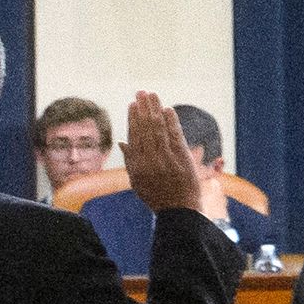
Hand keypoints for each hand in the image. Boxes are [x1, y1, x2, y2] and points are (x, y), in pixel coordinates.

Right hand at [121, 91, 201, 210]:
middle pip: (145, 129)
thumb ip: (130, 161)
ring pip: (159, 129)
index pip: (134, 136)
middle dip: (143, 108)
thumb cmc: (156, 196)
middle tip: (141, 92)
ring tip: (153, 95)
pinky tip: (168, 109)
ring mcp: (166, 159)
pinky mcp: (182, 159)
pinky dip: (171, 122)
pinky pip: (175, 136)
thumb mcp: (137, 182)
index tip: (133, 104)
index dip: (133, 118)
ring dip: (156, 110)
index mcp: (137, 166)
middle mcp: (150, 161)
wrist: (179, 211)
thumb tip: (122, 142)